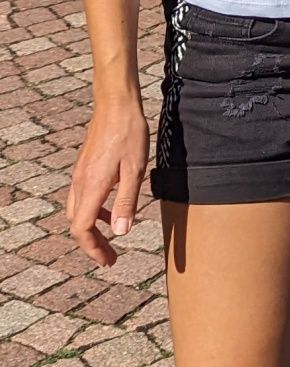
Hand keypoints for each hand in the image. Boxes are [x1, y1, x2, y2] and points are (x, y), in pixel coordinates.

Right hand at [68, 98, 148, 266]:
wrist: (116, 105)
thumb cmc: (130, 135)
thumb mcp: (135, 170)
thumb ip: (127, 202)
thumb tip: (120, 232)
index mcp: (91, 187)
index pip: (82, 229)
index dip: (93, 248)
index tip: (107, 261)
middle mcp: (79, 184)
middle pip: (76, 224)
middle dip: (92, 243)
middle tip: (110, 256)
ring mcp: (79, 175)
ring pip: (76, 211)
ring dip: (91, 228)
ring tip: (111, 237)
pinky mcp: (83, 167)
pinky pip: (81, 197)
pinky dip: (92, 211)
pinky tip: (109, 209)